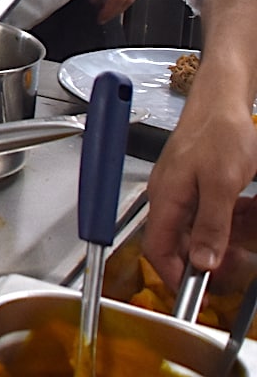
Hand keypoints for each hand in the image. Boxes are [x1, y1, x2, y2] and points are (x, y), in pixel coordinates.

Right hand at [144, 104, 256, 286]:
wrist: (220, 100)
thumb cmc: (219, 132)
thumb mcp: (223, 184)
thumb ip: (212, 225)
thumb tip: (202, 262)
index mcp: (165, 199)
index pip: (157, 250)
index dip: (174, 277)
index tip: (197, 293)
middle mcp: (165, 196)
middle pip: (172, 243)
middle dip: (196, 263)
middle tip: (224, 274)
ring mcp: (175, 188)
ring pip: (186, 230)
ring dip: (208, 244)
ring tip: (233, 249)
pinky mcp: (188, 181)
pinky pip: (196, 214)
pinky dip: (214, 225)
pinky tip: (234, 222)